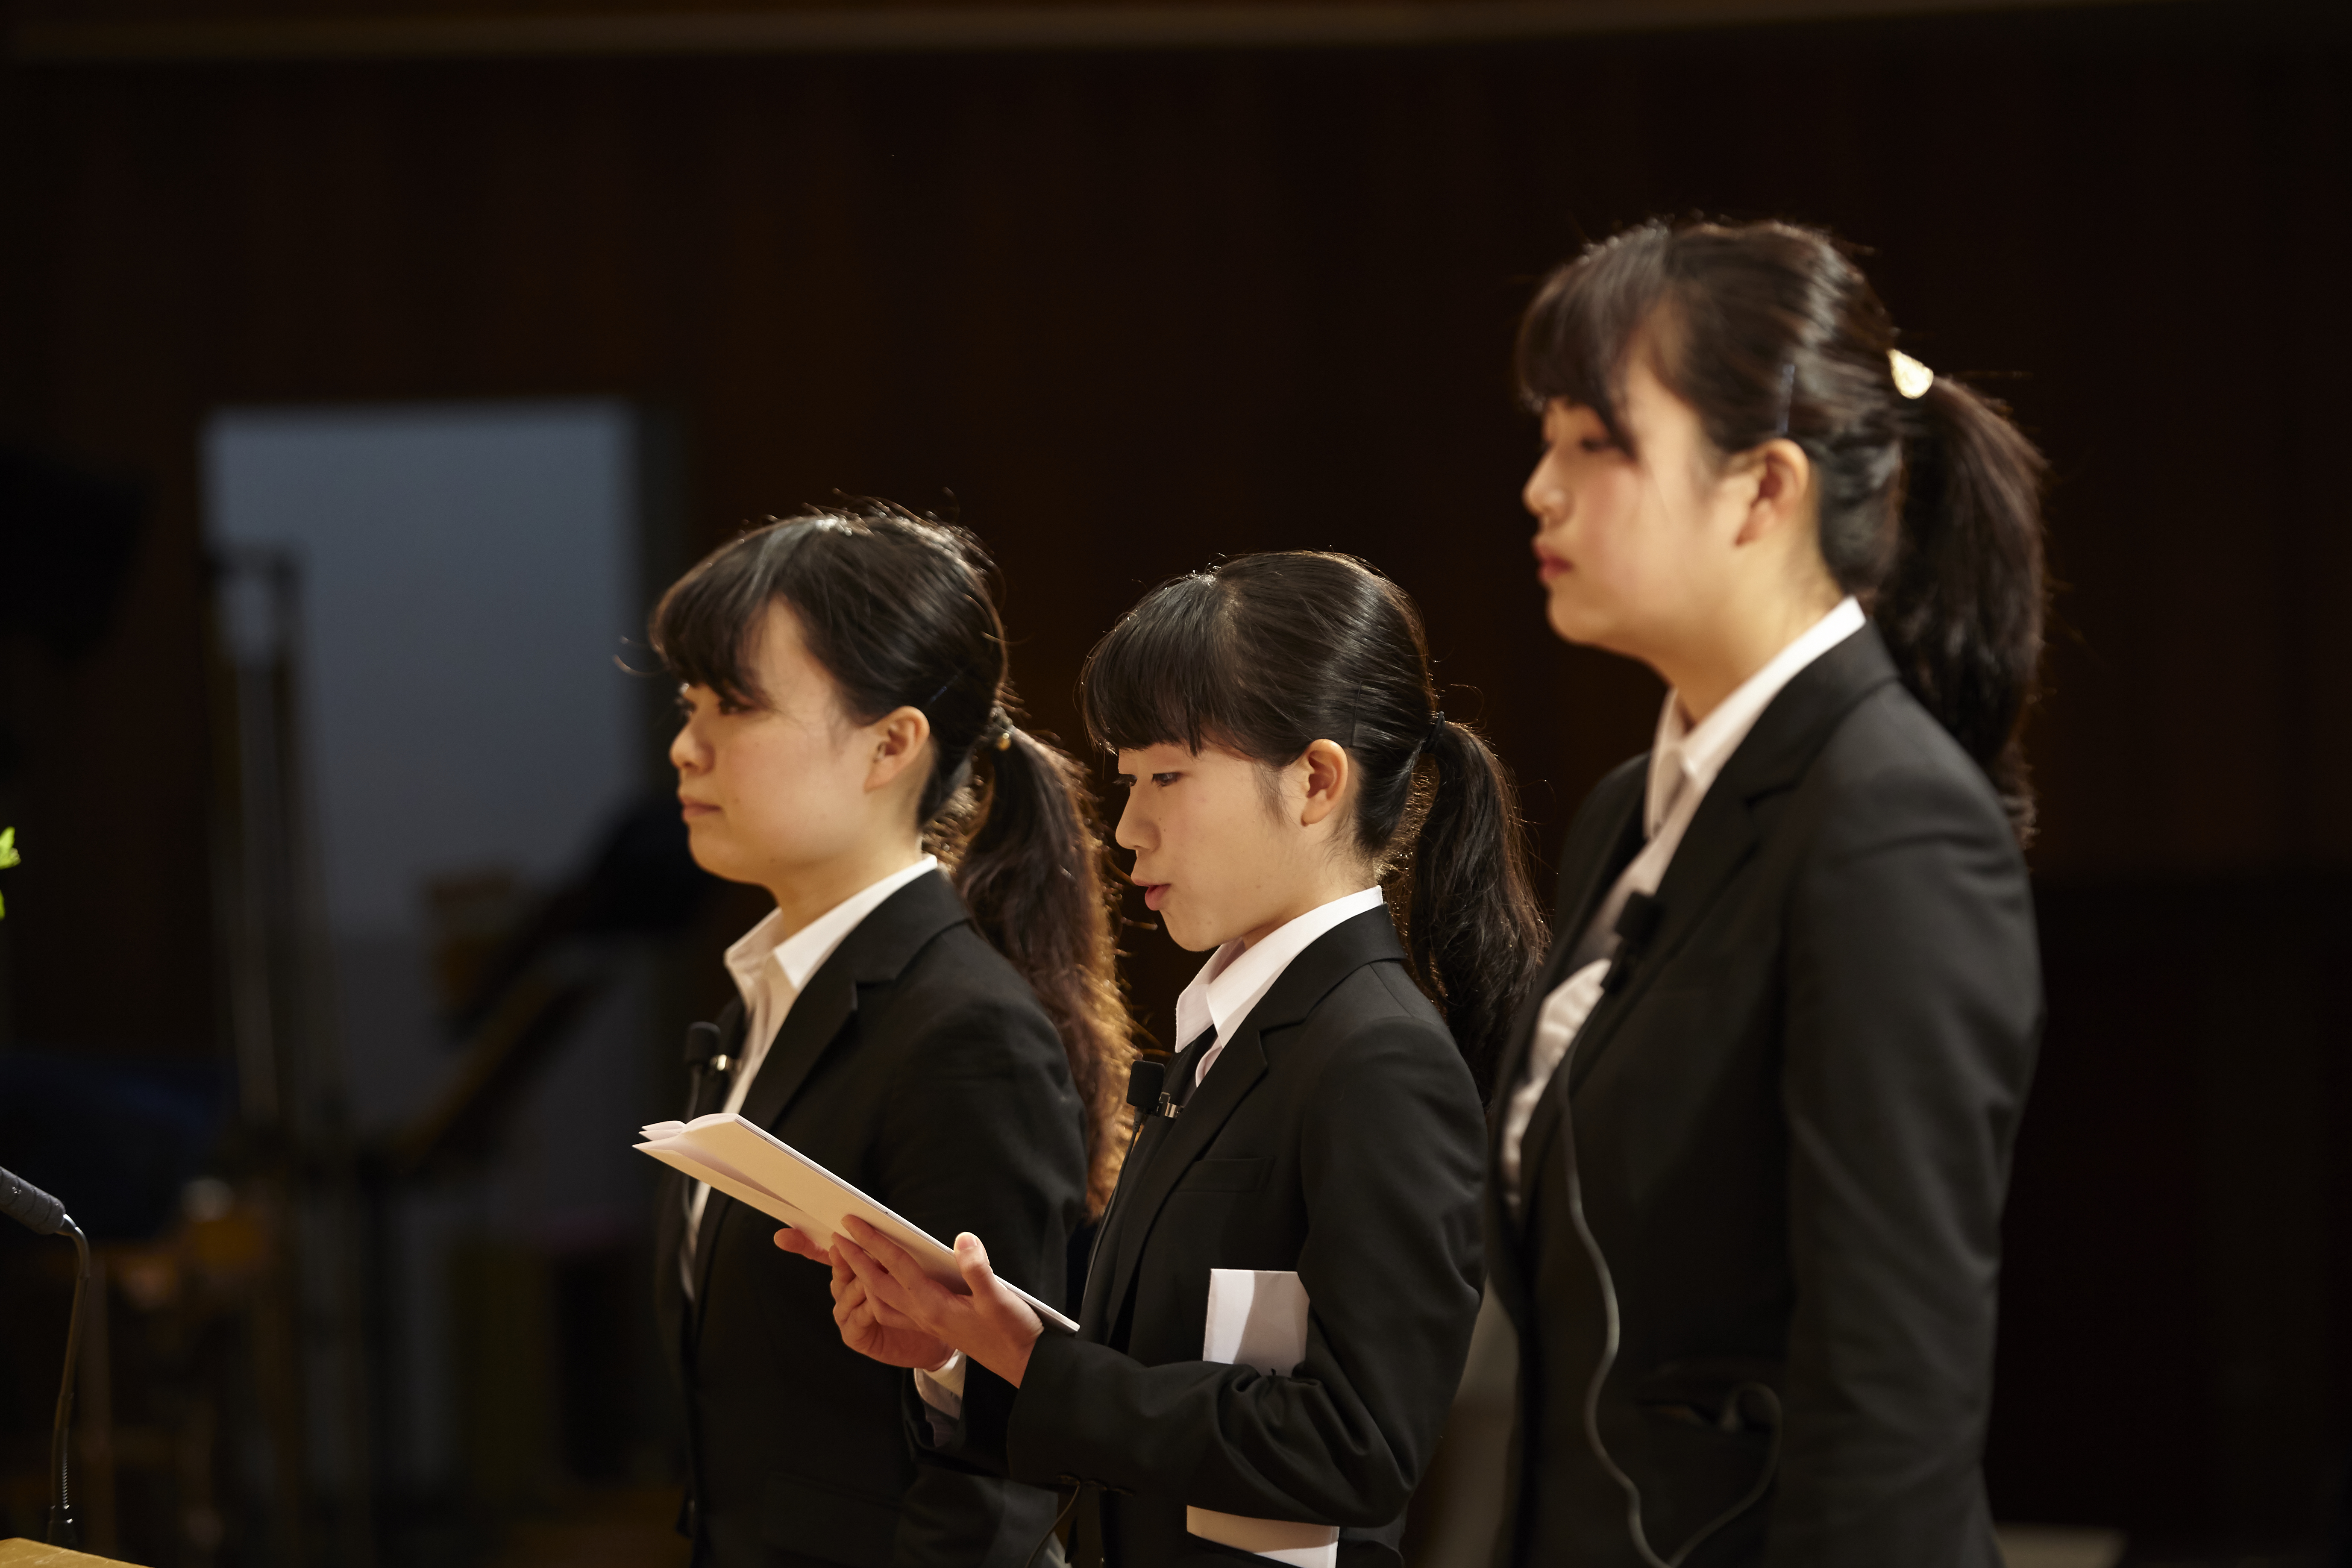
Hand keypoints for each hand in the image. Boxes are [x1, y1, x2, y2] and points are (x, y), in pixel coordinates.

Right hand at [773, 1225, 952, 1369]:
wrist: (932, 1335)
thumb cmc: (918, 1296)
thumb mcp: (904, 1266)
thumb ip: (889, 1246)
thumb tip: (880, 1220)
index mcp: (851, 1269)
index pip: (823, 1251)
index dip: (802, 1242)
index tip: (782, 1235)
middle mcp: (844, 1290)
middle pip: (836, 1268)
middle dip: (838, 1256)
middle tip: (842, 1244)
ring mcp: (846, 1313)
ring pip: (847, 1292)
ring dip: (859, 1283)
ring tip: (872, 1276)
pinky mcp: (854, 1335)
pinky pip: (856, 1319)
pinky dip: (865, 1310)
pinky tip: (874, 1304)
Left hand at [832, 1215, 1043, 1386]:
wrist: (1020, 1364)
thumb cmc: (1012, 1332)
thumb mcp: (1000, 1297)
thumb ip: (978, 1269)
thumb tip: (962, 1240)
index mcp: (934, 1305)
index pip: (896, 1266)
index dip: (874, 1242)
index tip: (853, 1224)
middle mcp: (923, 1315)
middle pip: (878, 1284)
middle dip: (856, 1260)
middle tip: (838, 1238)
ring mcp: (925, 1322)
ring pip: (881, 1300)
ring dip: (863, 1278)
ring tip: (852, 1260)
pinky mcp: (933, 1326)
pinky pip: (893, 1310)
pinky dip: (879, 1295)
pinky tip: (881, 1287)